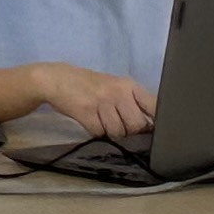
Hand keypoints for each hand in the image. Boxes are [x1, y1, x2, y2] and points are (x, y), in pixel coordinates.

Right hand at [27, 63, 156, 143]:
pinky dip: (97, 133)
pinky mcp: (86, 112)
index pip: (154, 107)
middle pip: (137, 125)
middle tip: (119, 127)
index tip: (151, 131)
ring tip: (102, 122)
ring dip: (111, 134)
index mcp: (129, 86)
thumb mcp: (115, 87)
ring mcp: (102, 102)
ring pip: (119, 132)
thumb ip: (133, 103)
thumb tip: (150, 127)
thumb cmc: (89, 85)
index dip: (156, 123)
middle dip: (129, 132)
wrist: (57, 79)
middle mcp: (119, 92)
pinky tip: (91, 123)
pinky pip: (100, 132)